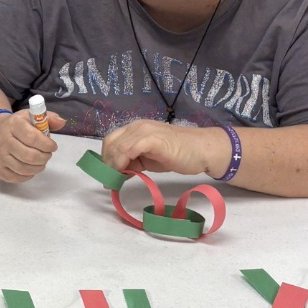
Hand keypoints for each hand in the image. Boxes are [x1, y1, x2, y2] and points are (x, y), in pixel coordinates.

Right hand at [0, 108, 64, 183]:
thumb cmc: (18, 126)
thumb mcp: (31, 116)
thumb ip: (48, 118)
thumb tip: (62, 122)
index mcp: (13, 124)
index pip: (32, 138)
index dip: (47, 145)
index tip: (53, 146)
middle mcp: (3, 140)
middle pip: (29, 156)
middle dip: (44, 157)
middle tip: (47, 155)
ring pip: (24, 169)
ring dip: (38, 167)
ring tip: (41, 161)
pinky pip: (16, 178)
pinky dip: (28, 175)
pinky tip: (30, 168)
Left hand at [100, 119, 229, 178]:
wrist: (202, 151)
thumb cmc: (179, 154)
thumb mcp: (150, 159)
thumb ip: (134, 162)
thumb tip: (118, 173)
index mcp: (136, 128)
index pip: (111, 140)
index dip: (106, 158)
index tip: (107, 175)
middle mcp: (137, 126)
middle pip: (111, 143)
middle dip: (107, 164)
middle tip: (110, 181)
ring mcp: (145, 131)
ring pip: (117, 147)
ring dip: (112, 166)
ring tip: (115, 181)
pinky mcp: (153, 139)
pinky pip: (129, 150)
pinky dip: (122, 163)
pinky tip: (125, 175)